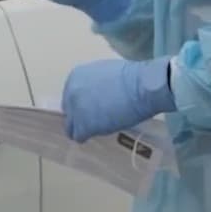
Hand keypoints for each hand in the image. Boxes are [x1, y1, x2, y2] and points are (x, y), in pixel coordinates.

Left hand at [61, 57, 175, 141]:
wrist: (140, 86)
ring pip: (71, 127)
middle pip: (69, 112)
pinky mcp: (85, 125)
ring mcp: (76, 109)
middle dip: (80, 117)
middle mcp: (71, 92)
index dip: (82, 105)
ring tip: (96, 130)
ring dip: (82, 129)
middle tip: (95, 121)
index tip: (92, 109)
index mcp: (75, 78)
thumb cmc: (131, 78)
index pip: (70, 97)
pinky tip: (98, 134)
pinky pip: (79, 136)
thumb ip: (93, 85)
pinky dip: (87, 137)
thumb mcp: (104, 74)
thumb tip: (96, 95)